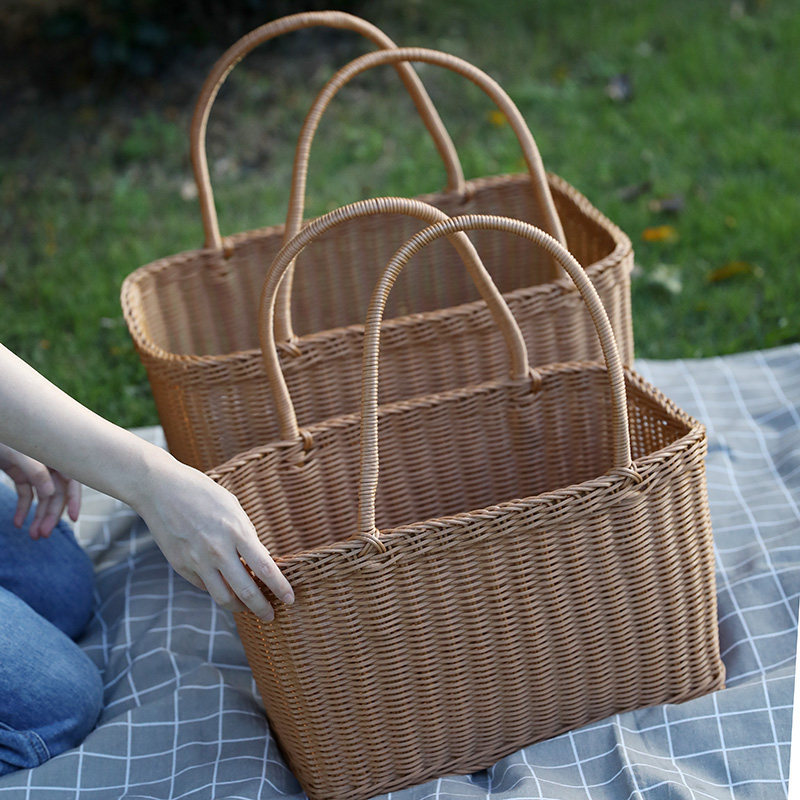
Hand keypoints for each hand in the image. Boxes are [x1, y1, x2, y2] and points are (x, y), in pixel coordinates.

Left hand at [0, 443, 80, 538]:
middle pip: (56, 494)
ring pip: (42, 497)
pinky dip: (22, 509)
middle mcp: (50, 464)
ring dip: (38, 516)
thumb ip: (38, 473)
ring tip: (33, 535)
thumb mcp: (21, 454)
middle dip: (50, 515)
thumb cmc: (7, 437)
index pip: (71, 481)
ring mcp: (35, 469)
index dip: (74, 499)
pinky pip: (25, 494)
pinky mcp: (21, 473)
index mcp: (57, 457)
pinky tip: (18, 523)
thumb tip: (51, 494)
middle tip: (42, 535)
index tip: (74, 519)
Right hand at [135, 451, 293, 620]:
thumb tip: (259, 561)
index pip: (265, 568)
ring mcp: (197, 560)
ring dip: (239, 608)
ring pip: (223, 598)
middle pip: (246, 591)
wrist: (160, 489)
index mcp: (236, 531)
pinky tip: (225, 587)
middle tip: (270, 616)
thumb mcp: (233, 508)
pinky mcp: (182, 566)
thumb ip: (246, 535)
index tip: (290, 599)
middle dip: (262, 608)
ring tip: (248, 608)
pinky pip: (205, 586)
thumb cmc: (203, 493)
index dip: (280, 587)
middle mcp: (218, 550)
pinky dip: (218, 590)